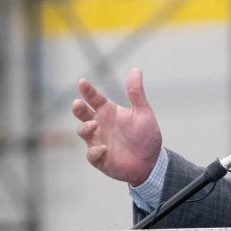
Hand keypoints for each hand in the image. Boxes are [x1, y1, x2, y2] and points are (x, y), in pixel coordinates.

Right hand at [72, 69, 161, 185]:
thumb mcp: (143, 112)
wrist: (152, 161)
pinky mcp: (100, 159)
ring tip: (94, 124)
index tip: (82, 82)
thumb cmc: (145, 135)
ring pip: (83, 132)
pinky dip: (95, 151)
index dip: (87, 90)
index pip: (94, 98)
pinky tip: (104, 148)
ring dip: (85, 128)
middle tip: (78, 103)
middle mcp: (100, 125)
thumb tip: (136, 69)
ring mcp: (98, 141)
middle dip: (78, 108)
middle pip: (82, 114)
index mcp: (108, 112)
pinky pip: (92, 155)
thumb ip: (136, 93)